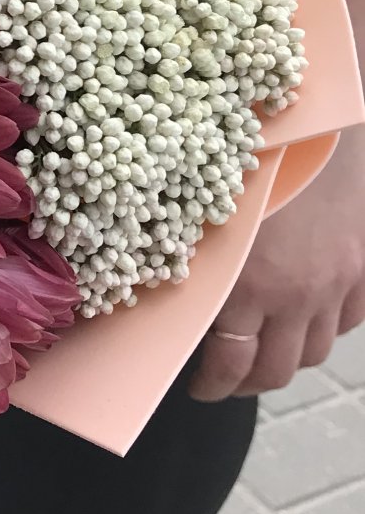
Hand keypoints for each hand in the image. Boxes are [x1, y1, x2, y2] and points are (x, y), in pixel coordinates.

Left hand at [190, 128, 364, 401]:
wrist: (321, 125)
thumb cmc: (252, 159)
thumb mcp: (210, 208)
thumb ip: (197, 252)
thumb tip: (167, 281)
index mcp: (248, 285)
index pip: (230, 364)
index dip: (213, 385)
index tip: (198, 387)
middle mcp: (296, 296)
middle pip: (277, 370)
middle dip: (247, 383)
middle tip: (227, 380)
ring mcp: (336, 285)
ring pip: (315, 351)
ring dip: (286, 358)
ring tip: (263, 351)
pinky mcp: (363, 269)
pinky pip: (350, 322)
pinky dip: (328, 329)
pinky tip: (308, 319)